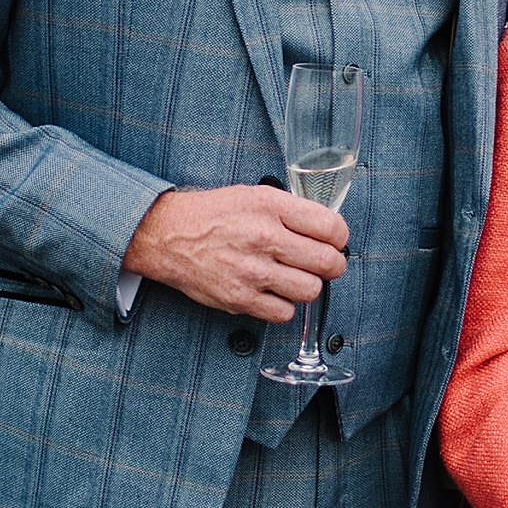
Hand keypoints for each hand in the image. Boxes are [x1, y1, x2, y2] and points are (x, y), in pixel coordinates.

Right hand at [123, 185, 347, 320]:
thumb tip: (327, 229)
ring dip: (308, 286)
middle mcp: (263, 237)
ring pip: (310, 290)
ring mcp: (251, 271)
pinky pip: (284, 312)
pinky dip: (284, 305)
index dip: (339, 237)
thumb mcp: (253, 195)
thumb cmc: (212, 215)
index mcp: (270, 206)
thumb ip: (290, 210)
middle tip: (323, 264)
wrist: (167, 235)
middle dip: (332, 265)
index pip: (331, 227)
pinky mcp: (239, 298)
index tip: (334, 241)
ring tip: (295, 277)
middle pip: (328, 263)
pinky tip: (274, 291)